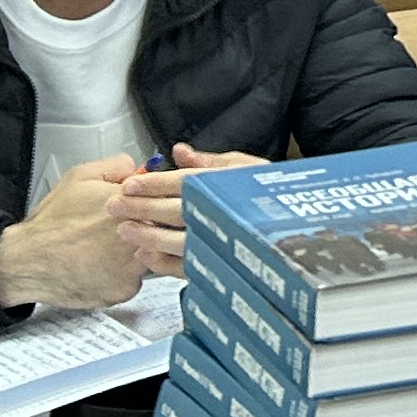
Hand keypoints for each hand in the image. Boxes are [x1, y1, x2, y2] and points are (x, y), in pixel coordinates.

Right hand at [0, 157, 150, 309]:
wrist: (27, 261)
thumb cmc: (51, 223)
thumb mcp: (81, 177)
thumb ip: (117, 166)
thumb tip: (140, 169)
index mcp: (132, 204)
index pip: (167, 199)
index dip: (158, 202)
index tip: (148, 205)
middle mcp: (138, 234)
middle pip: (164, 228)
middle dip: (151, 226)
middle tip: (123, 229)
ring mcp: (134, 264)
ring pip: (152, 255)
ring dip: (138, 252)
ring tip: (106, 248)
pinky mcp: (126, 288)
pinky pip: (136, 279)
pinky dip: (123, 275)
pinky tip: (101, 267)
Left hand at [123, 144, 264, 277]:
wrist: (302, 226)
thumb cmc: (270, 194)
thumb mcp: (244, 168)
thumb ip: (210, 161)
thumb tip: (180, 151)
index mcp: (224, 186)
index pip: (183, 182)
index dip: (154, 183)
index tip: (129, 184)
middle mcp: (220, 213)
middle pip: (174, 210)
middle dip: (141, 208)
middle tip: (114, 206)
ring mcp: (220, 241)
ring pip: (178, 240)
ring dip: (148, 235)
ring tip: (125, 232)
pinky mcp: (221, 264)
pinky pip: (189, 266)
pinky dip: (166, 263)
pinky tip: (146, 256)